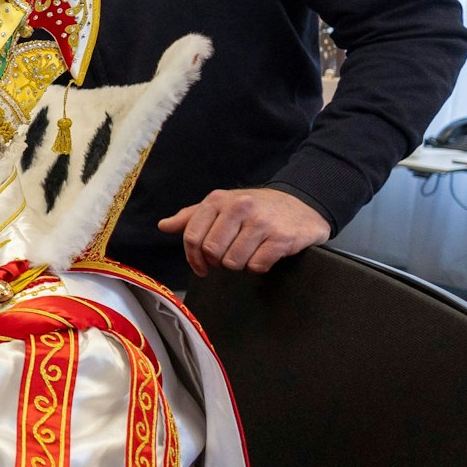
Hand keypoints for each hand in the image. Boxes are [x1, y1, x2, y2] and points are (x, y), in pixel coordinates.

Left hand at [158, 188, 330, 276]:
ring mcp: (262, 222)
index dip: (193, 257)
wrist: (302, 205)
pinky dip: (258, 266)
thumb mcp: (222, 206)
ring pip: (233, 261)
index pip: (192, 236)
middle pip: (212, 251)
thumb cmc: (256, 208)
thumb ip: (192, 217)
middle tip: (228, 258)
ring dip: (239, 264)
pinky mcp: (281, 238)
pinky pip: (257, 265)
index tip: (201, 266)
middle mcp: (240, 207)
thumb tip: (163, 225)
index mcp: (218, 200)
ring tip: (248, 253)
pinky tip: (264, 254)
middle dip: (217, 262)